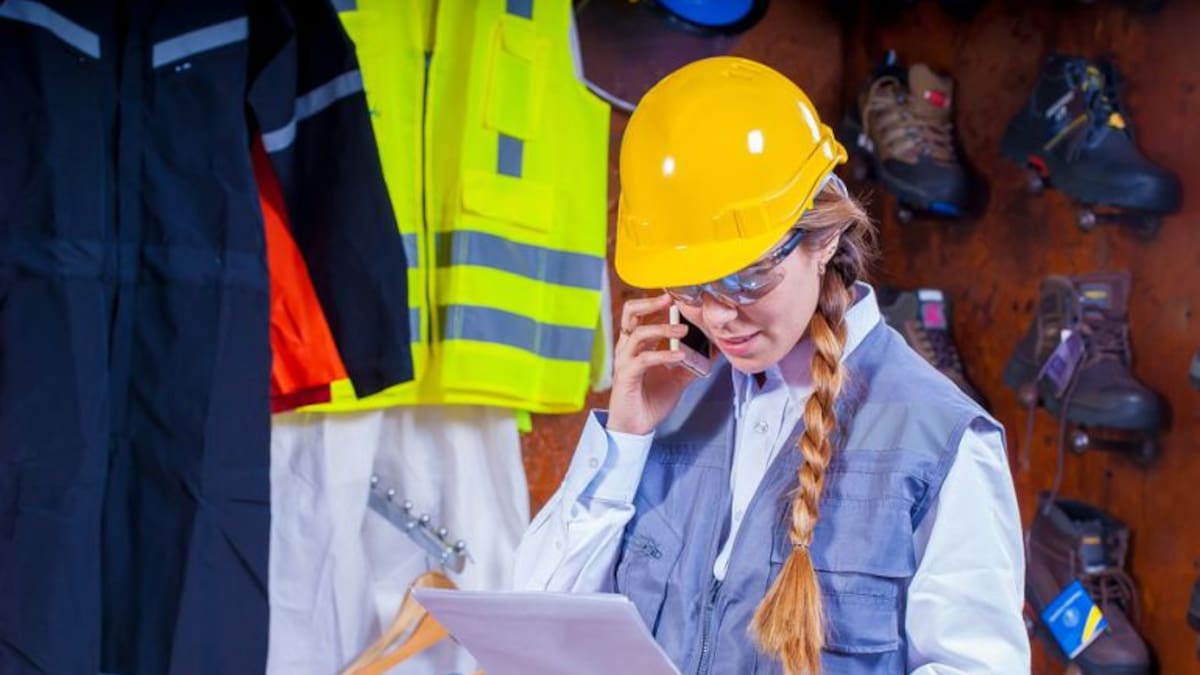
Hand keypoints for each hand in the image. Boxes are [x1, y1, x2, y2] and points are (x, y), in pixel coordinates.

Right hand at [606, 293, 698, 435]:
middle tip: (671, 300)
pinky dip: (663, 354)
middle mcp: (628, 347)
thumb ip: (691, 362)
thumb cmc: (650, 399)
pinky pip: (643, 359)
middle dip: (651, 303)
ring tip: (683, 331)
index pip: (643, 313)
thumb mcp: (677, 377)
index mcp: (637, 343)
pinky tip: (678, 356)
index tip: (678, 295)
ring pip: (638, 333)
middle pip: (630, 313)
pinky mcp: (626, 376)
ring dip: (662, 328)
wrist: (636, 426)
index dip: (658, 301)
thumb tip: (713, 350)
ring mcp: (625, 360)